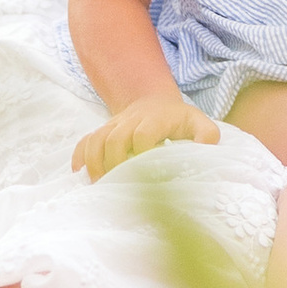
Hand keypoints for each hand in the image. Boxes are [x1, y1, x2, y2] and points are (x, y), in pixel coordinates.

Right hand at [71, 94, 224, 179]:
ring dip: (94, 162)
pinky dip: (79, 156)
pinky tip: (80, 174)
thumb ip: (206, 134)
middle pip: (114, 138)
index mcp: (155, 119)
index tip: (146, 173)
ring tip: (99, 185)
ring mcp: (114, 125)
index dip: (141, 153)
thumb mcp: (197, 122)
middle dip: (114, 163)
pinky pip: (85, 140)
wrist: (155, 102)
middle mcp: (131, 120)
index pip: (143, 134)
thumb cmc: (178, 119)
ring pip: (96, 139)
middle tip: (118, 185)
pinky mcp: (103, 131)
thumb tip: (207, 149)